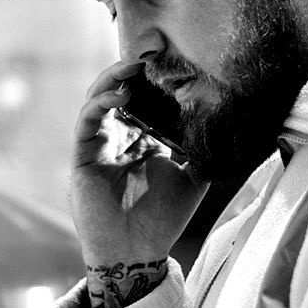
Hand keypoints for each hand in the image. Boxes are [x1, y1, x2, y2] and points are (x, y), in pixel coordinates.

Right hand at [70, 59, 205, 269]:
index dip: (151, 80)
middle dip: (130, 72)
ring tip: (132, 67)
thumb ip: (203, 150)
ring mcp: (98, 147)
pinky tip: (119, 94)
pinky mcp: (82, 157)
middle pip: (117, 93)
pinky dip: (99, 103)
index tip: (170, 61)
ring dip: (111, 79)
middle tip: (149, 56)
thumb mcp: (193, 178)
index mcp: (141, 141)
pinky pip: (86, 122)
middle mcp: (117, 139)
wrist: (137, 251)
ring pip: (97, 101)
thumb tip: (225, 120)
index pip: (142, 100)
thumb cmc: (163, 220)